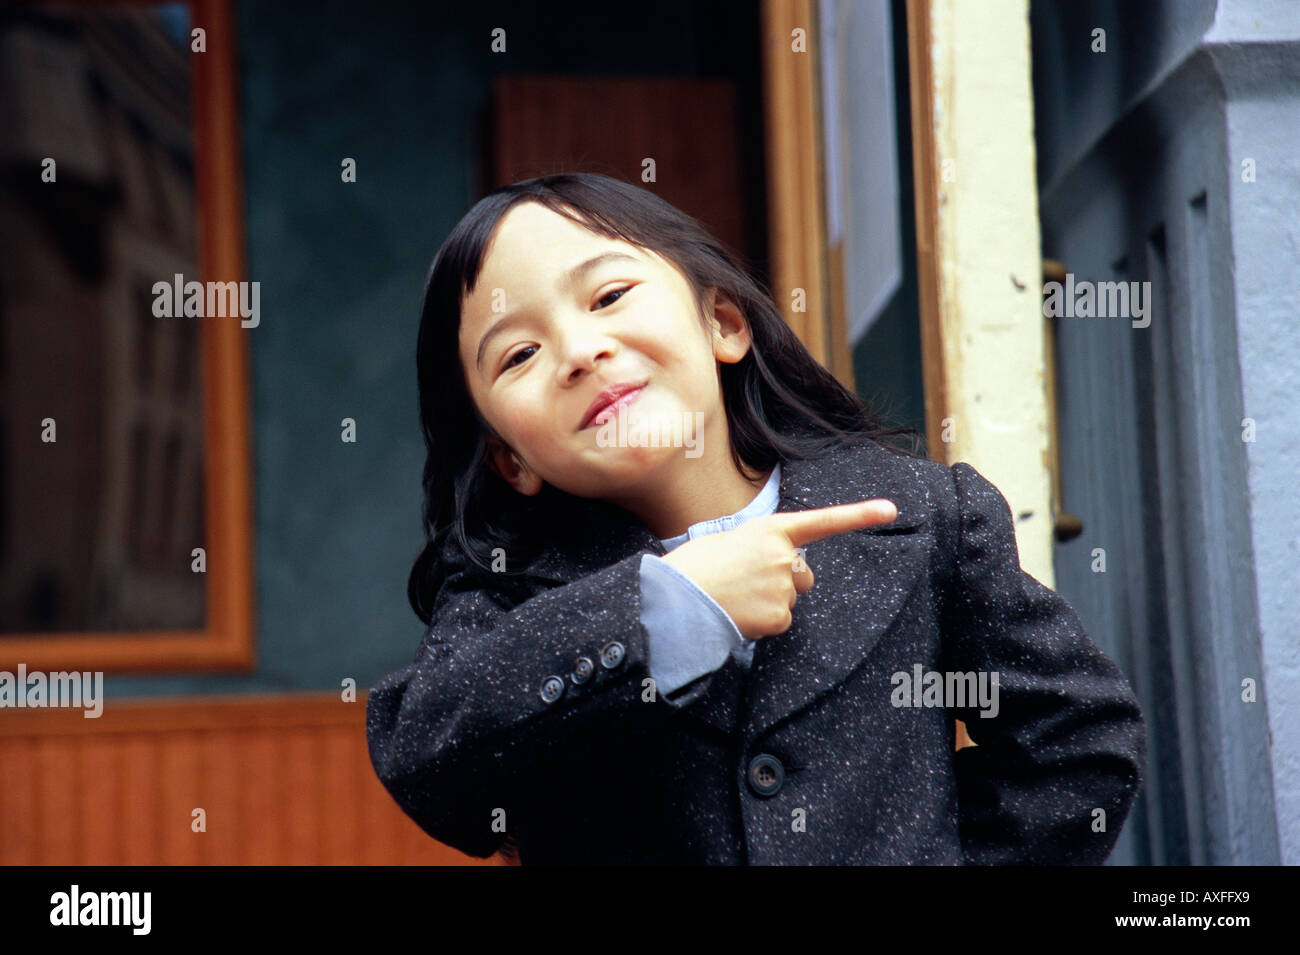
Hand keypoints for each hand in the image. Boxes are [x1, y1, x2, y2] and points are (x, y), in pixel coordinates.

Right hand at [660, 499, 898, 638]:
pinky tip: (738, 614)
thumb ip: (759, 549)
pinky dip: (761, 622)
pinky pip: (779, 621)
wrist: (676, 598)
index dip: (859, 514)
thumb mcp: (728, 541)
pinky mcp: (780, 615)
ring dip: (767, 601)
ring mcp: (784, 586)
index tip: (890, 510)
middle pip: (802, 575)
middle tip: (745, 582)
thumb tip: (773, 571)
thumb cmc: (693, 567)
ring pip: (788, 600)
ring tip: (733, 597)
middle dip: (783, 581)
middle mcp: (785, 555)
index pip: (822, 521)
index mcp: (770, 530)